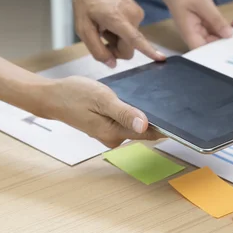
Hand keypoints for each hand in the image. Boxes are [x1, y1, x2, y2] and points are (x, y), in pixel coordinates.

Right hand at [38, 76, 163, 147]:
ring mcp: (110, 133)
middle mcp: (113, 137)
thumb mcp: (102, 99)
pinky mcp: (107, 127)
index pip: (148, 134)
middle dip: (153, 116)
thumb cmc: (74, 95)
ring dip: (141, 111)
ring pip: (134, 123)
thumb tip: (145, 126)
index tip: (180, 120)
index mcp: (114, 133)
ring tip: (147, 95)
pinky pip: (126, 120)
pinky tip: (130, 99)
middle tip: (164, 98)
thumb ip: (124, 113)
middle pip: (143, 129)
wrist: (52, 96)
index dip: (165, 127)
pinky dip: (130, 110)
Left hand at [70, 0, 165, 66]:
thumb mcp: (82, 27)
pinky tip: (109, 19)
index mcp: (118, 19)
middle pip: (130, 47)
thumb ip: (96, 49)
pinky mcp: (138, 11)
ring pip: (130, 39)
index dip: (149, 52)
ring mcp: (138, 13)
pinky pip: (131, 30)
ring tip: (103, 24)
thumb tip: (112, 64)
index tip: (161, 59)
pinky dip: (120, 30)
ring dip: (116, 37)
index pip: (136, 40)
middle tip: (100, 37)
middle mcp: (133, 16)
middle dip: (116, 48)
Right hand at [160, 0, 232, 48]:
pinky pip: (218, 29)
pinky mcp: (205, 24)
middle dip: (229, 41)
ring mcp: (200, 31)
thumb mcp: (202, 3)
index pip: (206, 52)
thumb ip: (216, 19)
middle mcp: (195, 36)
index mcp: (190, 35)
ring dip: (230, 32)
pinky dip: (227, 25)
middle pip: (214, 46)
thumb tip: (229, 34)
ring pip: (218, 37)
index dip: (221, 52)